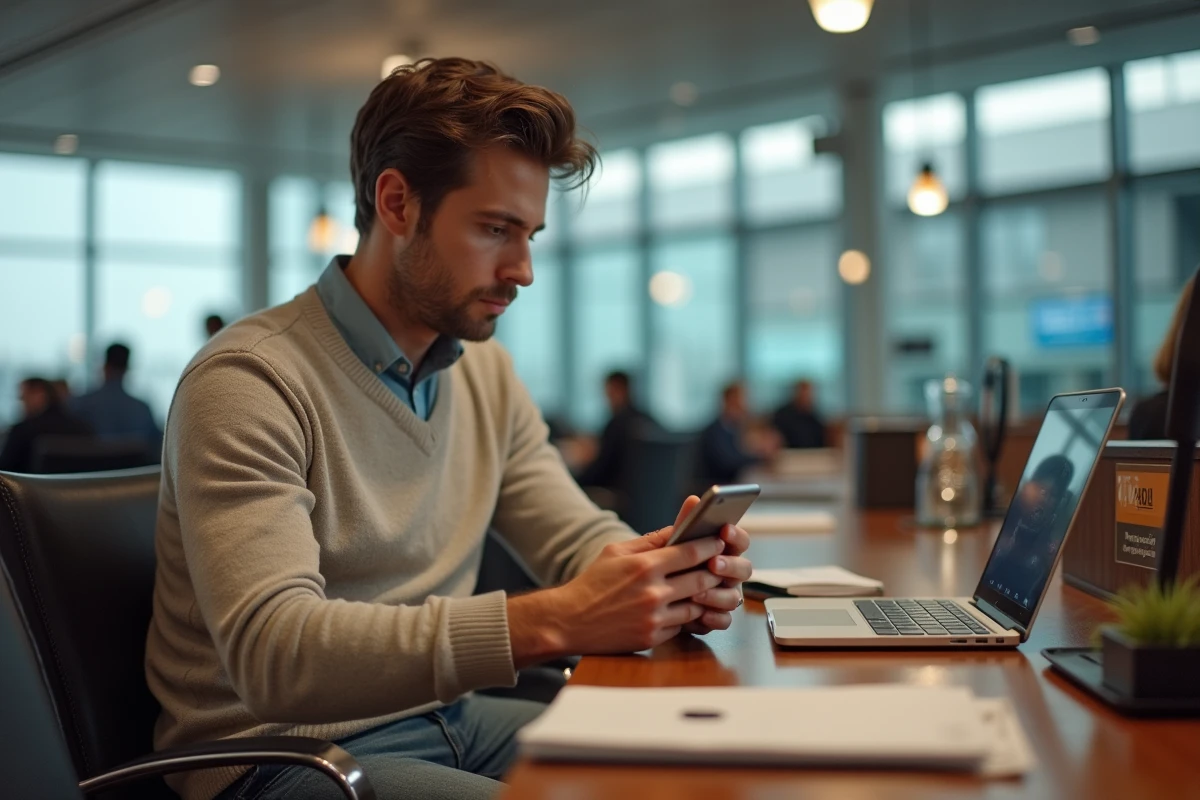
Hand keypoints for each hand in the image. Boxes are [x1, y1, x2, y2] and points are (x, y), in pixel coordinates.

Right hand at [508, 502, 724, 663]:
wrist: (568, 620)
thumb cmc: (592, 583)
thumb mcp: (616, 551)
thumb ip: (650, 540)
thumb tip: (678, 528)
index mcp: (645, 565)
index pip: (691, 552)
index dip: (711, 545)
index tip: (719, 541)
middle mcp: (653, 592)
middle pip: (702, 579)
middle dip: (716, 571)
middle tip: (723, 564)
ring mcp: (654, 618)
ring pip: (697, 605)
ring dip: (707, 596)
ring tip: (710, 586)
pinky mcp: (652, 637)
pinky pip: (682, 625)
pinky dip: (688, 616)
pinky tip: (690, 607)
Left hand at [671, 496, 752, 635]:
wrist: (637, 596)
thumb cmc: (657, 565)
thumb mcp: (666, 544)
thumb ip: (684, 525)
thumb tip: (694, 500)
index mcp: (720, 551)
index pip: (738, 540)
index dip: (735, 535)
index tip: (724, 529)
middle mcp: (726, 573)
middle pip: (744, 569)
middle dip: (730, 566)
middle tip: (713, 563)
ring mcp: (721, 595)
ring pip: (735, 597)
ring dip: (719, 595)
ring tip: (697, 594)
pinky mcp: (713, 616)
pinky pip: (724, 620)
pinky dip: (714, 617)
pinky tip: (700, 614)